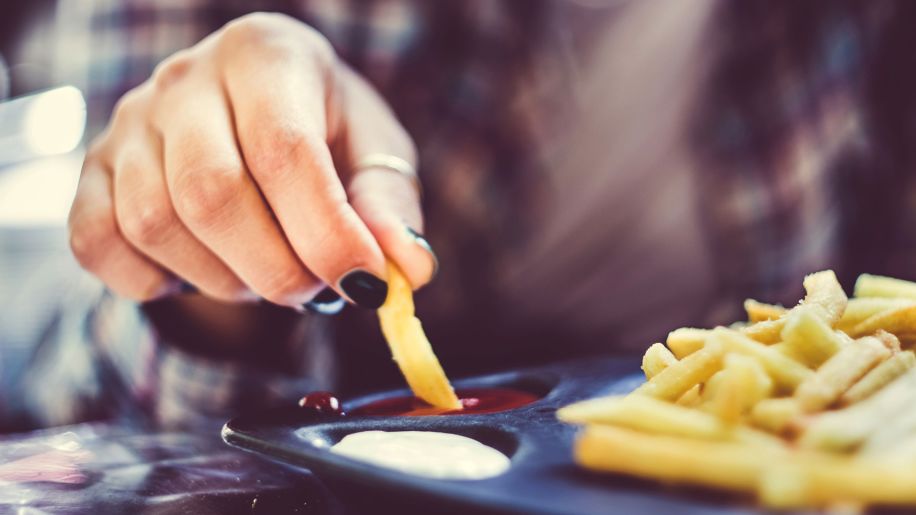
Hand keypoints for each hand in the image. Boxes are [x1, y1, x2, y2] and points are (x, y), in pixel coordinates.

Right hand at [68, 13, 435, 309]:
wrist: (250, 113)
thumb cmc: (324, 133)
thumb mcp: (373, 153)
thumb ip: (391, 206)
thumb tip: (408, 270)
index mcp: (265, 55)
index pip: (285, 150)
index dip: (326, 232)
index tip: (365, 286)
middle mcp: (184, 80)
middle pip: (210, 193)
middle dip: (275, 268)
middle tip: (316, 289)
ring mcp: (127, 124)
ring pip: (155, 225)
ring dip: (224, 280)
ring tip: (267, 271)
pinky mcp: (90, 171)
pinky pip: (99, 245)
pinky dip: (156, 282)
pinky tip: (206, 269)